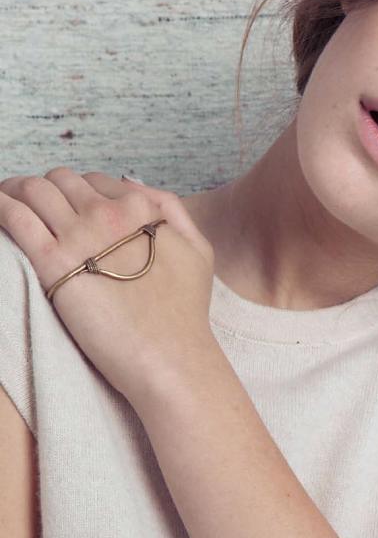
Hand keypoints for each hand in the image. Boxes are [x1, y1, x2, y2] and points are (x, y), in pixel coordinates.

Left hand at [0, 167, 215, 407]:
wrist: (170, 356)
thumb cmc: (186, 313)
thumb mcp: (198, 250)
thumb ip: (173, 210)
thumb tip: (132, 186)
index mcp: (141, 208)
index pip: (95, 182)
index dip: (79, 192)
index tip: (69, 208)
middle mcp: (107, 214)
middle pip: (60, 182)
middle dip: (45, 189)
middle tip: (31, 205)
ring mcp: (79, 236)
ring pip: (33, 190)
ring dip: (15, 191)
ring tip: (6, 204)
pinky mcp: (52, 263)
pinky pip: (15, 217)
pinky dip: (1, 206)